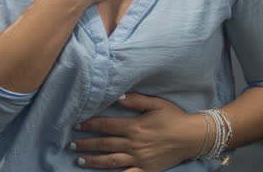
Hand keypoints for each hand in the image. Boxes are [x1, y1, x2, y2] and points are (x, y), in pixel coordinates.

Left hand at [70, 93, 205, 171]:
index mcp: (134, 126)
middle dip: (86, 144)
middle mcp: (134, 143)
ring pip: (111, 160)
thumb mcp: (156, 103)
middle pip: (105, 144)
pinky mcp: (146, 169)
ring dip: (93, 160)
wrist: (192, 137)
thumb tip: (118, 97)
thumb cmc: (174, 117)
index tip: (77, 125)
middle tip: (71, 145)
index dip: (91, 125)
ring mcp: (139, 158)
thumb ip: (136, 100)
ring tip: (79, 160)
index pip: (107, 125)